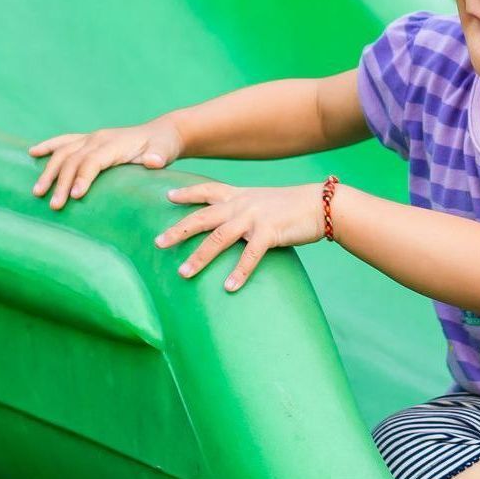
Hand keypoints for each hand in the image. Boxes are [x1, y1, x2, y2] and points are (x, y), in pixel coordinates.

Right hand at [29, 118, 184, 208]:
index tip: (76, 196)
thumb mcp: (166, 151)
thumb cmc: (164, 146)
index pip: (93, 161)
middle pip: (74, 159)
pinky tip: (33, 153)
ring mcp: (92, 137)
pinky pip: (65, 141)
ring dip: (49, 171)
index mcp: (115, 143)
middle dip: (62, 182)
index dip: (83, 177)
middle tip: (55, 205)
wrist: (165, 132)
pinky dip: (49, 146)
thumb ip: (159, 156)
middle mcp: (99, 138)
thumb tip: (153, 161)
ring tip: (38, 192)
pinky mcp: (90, 139)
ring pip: (64, 152)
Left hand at [156, 181, 325, 291]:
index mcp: (241, 195)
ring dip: (200, 257)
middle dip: (179, 230)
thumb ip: (246, 209)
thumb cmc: (294, 205)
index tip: (168, 196)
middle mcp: (242, 204)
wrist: (321, 204)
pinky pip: (250, 255)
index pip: (208, 191)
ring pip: (219, 237)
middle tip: (158, 243)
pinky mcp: (270, 232)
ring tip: (183, 273)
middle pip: (203, 217)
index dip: (187, 193)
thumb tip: (232, 225)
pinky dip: (239, 272)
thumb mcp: (264, 200)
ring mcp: (255, 217)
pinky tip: (229, 287)